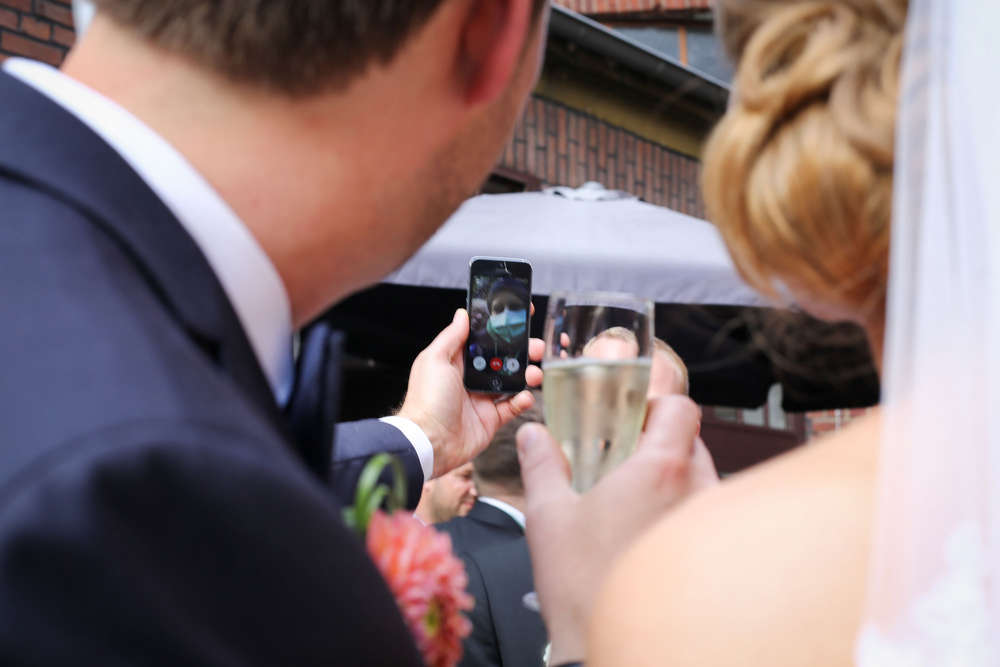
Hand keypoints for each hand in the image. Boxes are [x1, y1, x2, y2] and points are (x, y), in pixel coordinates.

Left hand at [398, 308, 543, 478]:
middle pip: (502, 359)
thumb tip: (462, 314)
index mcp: (456, 361)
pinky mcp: (491, 419)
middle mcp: (470, 378)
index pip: (482, 340)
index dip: (500, 329)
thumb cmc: (427, 399)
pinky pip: (512, 407)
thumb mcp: (435, 360)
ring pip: (511, 381)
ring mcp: (482, 399)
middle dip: (522, 351)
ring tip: (535, 374)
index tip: (519, 317)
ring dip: (527, 374)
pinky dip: (523, 401)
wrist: (430, 442)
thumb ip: (452, 337)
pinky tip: (525, 396)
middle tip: (537, 346)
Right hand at [518, 396, 703, 664]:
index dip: (656, 407)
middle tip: (623, 466)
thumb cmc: (583, 586)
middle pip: (692, 443)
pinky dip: (684, 517)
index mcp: (660, 470)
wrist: (614, 649)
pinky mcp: (718, 557)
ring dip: (674, 484)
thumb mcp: (548, 517)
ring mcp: (712, 526)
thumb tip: (533, 435)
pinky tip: (649, 538)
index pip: (682, 409)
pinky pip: (708, 518)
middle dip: (660, 447)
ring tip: (635, 507)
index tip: (632, 421)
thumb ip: (542, 465)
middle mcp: (698, 491)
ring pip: (703, 481)